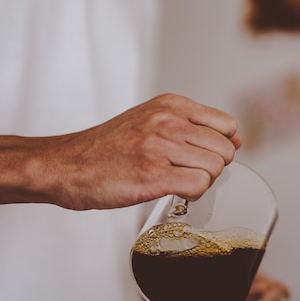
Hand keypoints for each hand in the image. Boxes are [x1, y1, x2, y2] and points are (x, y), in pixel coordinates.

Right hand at [0, 93, 241, 209]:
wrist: (65, 165)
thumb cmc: (105, 148)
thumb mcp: (148, 121)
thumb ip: (189, 126)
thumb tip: (234, 140)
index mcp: (169, 105)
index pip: (226, 125)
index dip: (221, 147)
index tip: (204, 157)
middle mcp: (167, 121)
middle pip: (225, 149)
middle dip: (213, 167)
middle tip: (187, 173)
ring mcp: (160, 147)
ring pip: (215, 167)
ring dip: (201, 181)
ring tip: (176, 181)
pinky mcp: (152, 175)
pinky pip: (199, 185)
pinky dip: (192, 195)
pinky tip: (171, 192)